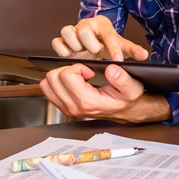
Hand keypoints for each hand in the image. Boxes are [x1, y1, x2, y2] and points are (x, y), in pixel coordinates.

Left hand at [39, 63, 171, 122]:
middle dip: (67, 69)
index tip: (89, 71)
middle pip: (53, 78)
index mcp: (87, 101)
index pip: (66, 76)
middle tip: (82, 72)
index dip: (78, 67)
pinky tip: (73, 82)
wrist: (125, 111)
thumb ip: (122, 78)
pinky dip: (58, 82)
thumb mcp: (131, 87)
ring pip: (47, 84)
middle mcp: (74, 107)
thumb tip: (111, 69)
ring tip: (77, 77)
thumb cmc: (126, 99)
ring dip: (61, 75)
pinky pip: (48, 91)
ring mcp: (67, 109)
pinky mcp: (64, 107)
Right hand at [51, 15, 148, 60]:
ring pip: (67, 31)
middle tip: (95, 52)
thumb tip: (144, 55)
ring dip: (75, 46)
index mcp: (103, 24)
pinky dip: (63, 51)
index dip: (113, 49)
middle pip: (83, 30)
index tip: (117, 60)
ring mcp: (73, 31)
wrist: (95, 45)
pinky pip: (57, 42)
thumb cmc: (108, 44)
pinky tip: (72, 57)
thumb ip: (133, 51)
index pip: (108, 35)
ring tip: (82, 53)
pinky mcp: (63, 40)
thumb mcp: (122, 47)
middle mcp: (86, 25)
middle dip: (90, 45)